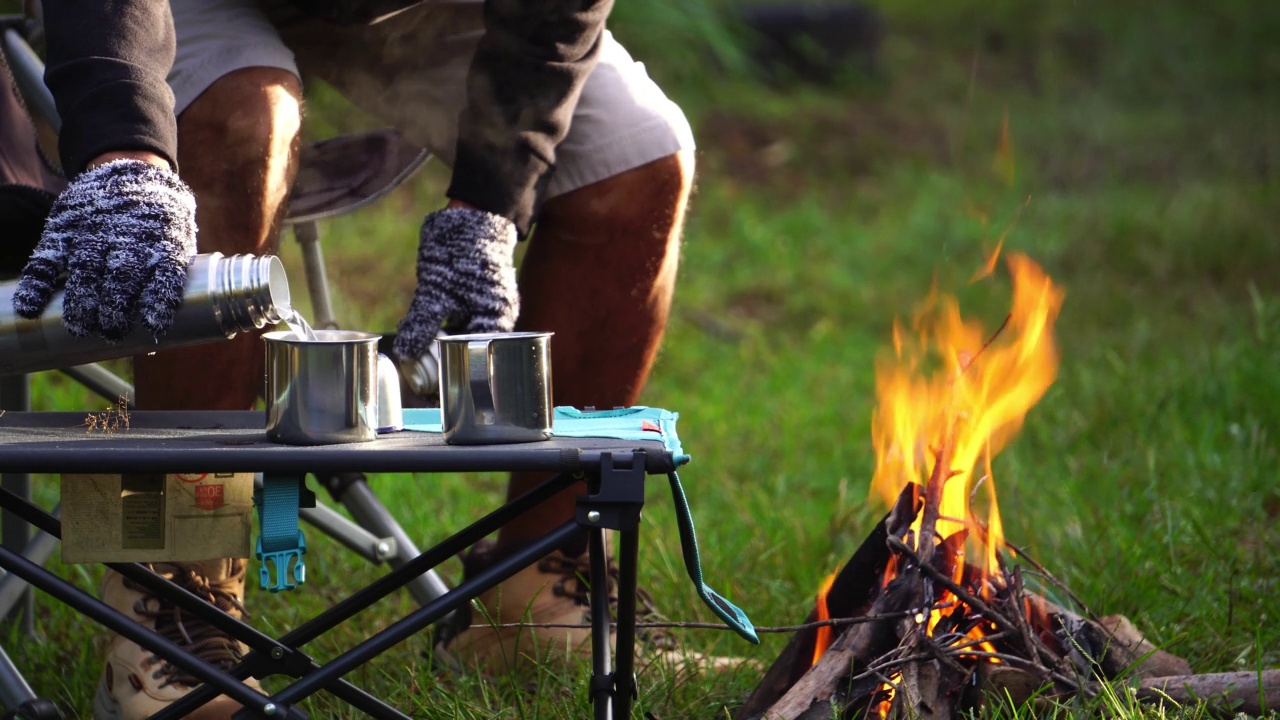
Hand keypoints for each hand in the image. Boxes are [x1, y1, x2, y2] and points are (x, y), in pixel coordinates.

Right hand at [13, 158, 196, 340]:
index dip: (158, 301)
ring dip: (80, 302)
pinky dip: (37, 284)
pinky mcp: (64, 231)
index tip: (153, 326)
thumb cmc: (158, 224)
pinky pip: (47, 259)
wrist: (130, 172)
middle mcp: (127, 237)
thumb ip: (169, 278)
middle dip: (114, 308)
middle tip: (109, 332)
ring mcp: (92, 234)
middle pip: (121, 276)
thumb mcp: (177, 240)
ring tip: (79, 327)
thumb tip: (158, 334)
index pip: (164, 273)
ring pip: (84, 270)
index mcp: (163, 241)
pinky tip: (30, 307)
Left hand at [393, 206, 519, 365]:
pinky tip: (424, 327)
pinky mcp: (478, 296)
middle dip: (443, 357)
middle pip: (471, 349)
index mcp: (497, 321)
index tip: (429, 379)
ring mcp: (489, 306)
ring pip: (464, 334)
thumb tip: (405, 354)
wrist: (471, 215)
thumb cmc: (459, 253)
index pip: (476, 357)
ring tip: (416, 351)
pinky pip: (461, 320)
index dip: (453, 368)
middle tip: (417, 367)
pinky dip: (444, 325)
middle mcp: (498, 317)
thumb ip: (422, 324)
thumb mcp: (436, 291)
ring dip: (441, 341)